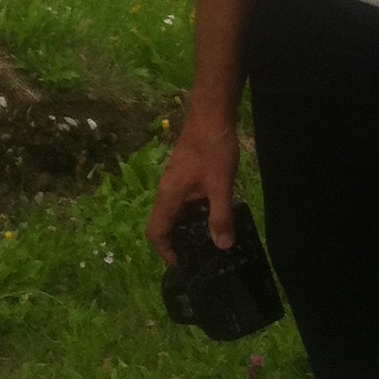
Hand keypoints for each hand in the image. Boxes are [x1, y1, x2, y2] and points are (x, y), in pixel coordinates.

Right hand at [147, 114, 238, 264]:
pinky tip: (214, 213)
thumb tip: (222, 247)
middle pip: (164, 224)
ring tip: (209, 238)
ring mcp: (175, 181)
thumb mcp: (221, 185)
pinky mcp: (184, 174)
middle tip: (201, 255)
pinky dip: (194, 213)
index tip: (184, 263)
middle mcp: (166, 190)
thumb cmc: (213, 149)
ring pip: (175, 212)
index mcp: (169, 196)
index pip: (155, 232)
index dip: (166, 252)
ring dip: (188, 227)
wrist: (212, 115)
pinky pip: (183, 201)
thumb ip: (220, 217)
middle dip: (178, 242)